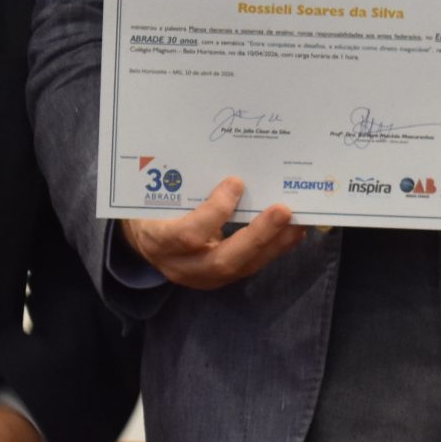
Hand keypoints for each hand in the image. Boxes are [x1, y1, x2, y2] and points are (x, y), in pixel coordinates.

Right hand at [120, 176, 302, 289]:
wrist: (142, 237)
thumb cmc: (152, 206)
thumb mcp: (158, 194)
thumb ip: (184, 184)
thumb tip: (227, 163)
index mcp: (158, 240)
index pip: (187, 235)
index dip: (214, 212)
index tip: (235, 182)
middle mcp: (180, 266)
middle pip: (222, 261)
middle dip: (257, 236)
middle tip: (283, 210)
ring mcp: (200, 277)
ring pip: (242, 267)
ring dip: (274, 244)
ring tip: (298, 222)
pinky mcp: (218, 278)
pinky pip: (248, 266)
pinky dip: (273, 248)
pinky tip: (292, 232)